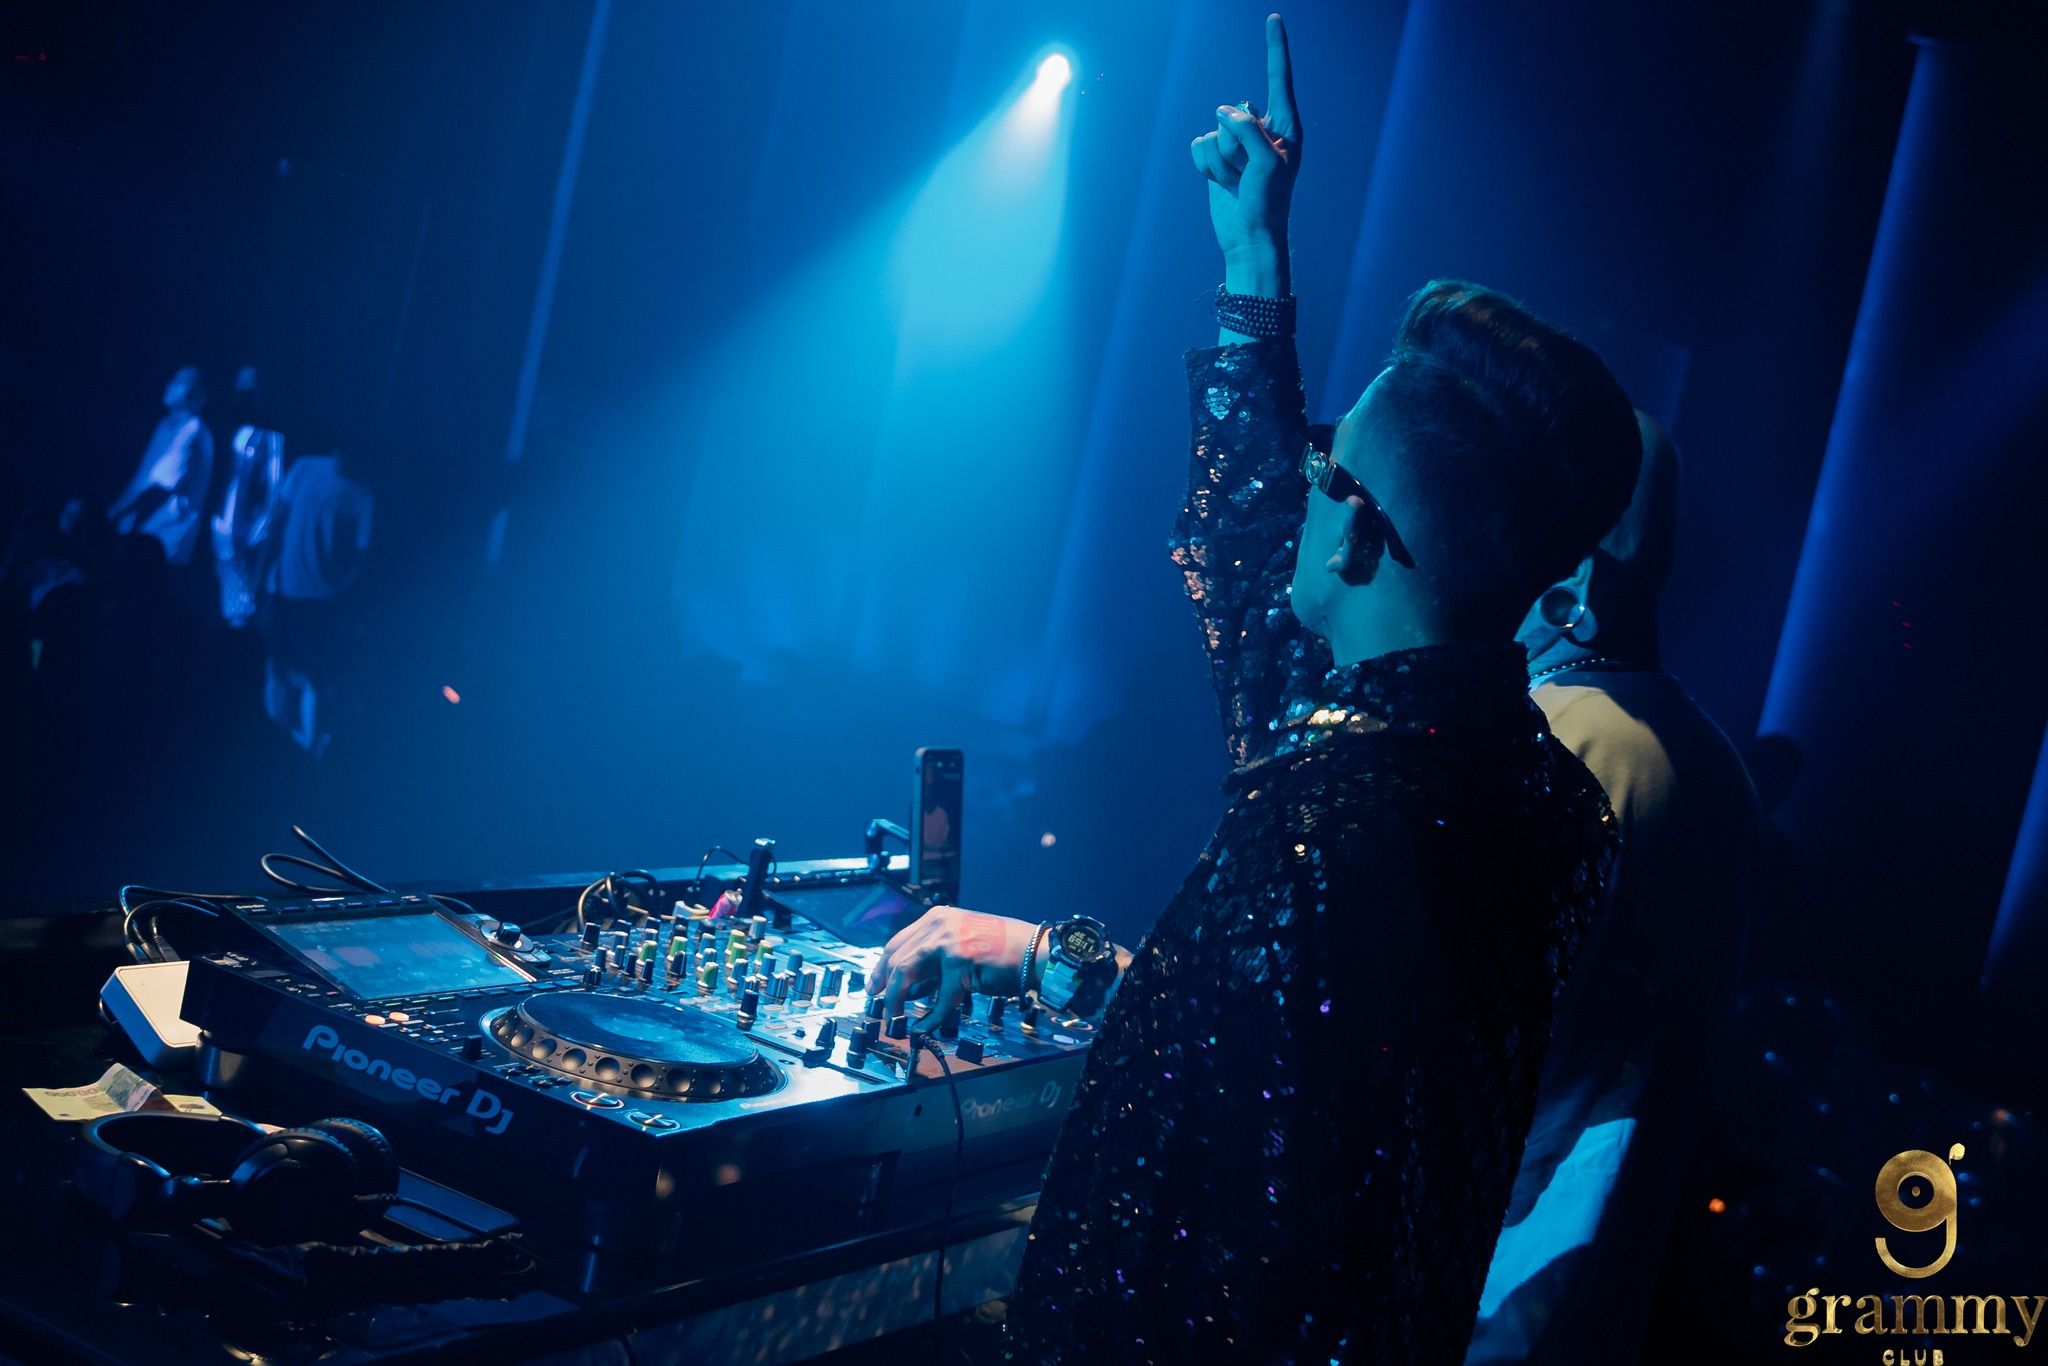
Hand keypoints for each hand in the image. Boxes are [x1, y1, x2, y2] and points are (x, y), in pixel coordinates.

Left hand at [867, 907, 1040, 1031]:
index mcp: (938, 917)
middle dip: (883, 985)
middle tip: (880, 1006)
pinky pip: (938, 996)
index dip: (882, 967)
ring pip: (907, 971)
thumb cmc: (1003, 952)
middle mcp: (939, 923)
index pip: (898, 942)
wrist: (1036, 952)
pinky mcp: (960, 960)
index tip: (874, 986)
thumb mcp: (961, 947)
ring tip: (894, 1017)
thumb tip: (910, 986)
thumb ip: (935, 961)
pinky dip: (929, 1016)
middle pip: (896, 956)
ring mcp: (949, 939)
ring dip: (897, 999)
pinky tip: (924, 1027)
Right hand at [1189, 13, 1301, 293]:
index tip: (1274, 18)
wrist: (1249, 238)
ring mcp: (1237, 144)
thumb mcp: (1266, 162)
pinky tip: (1221, 183)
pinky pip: (1199, 146)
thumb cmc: (1268, 202)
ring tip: (1236, 182)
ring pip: (1213, 131)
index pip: (1279, 78)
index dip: (1275, 48)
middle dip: (1234, 143)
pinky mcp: (1217, 159)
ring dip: (1220, 161)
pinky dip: (1205, 166)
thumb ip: (1246, 128)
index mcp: (1285, 127)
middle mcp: (1262, 131)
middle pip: (1233, 112)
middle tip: (1248, 174)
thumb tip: (1222, 112)